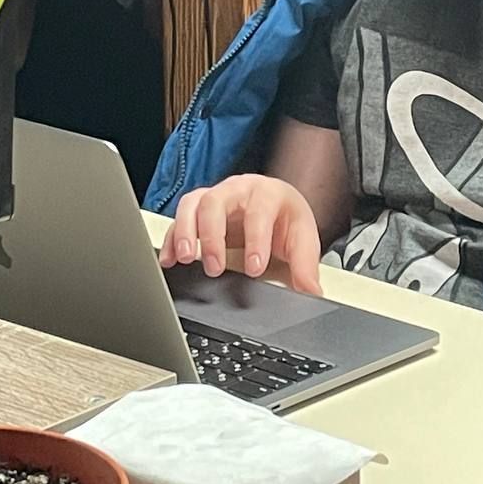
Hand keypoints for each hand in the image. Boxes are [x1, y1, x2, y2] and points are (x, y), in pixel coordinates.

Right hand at [158, 174, 322, 294]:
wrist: (276, 205)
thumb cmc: (285, 218)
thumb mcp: (301, 238)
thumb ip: (305, 266)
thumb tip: (313, 293)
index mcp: (267, 194)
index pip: (258, 211)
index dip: (255, 239)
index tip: (254, 268)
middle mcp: (237, 190)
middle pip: (216, 203)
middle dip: (212, 236)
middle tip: (215, 267)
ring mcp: (215, 196)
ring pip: (193, 204)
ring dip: (185, 232)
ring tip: (185, 258)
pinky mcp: (198, 209)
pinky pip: (179, 217)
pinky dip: (171, 238)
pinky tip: (169, 259)